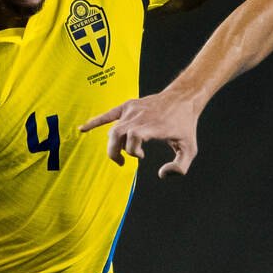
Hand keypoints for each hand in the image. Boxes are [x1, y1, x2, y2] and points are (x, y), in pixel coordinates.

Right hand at [81, 89, 200, 177]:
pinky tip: (82, 129)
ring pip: (113, 129)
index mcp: (153, 126)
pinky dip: (94, 122)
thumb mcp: (190, 148)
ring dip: (114, 145)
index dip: (132, 150)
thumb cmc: (185, 125)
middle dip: (116, 151)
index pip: (133, 137)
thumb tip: (162, 174)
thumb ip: (180, 167)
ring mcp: (132, 110)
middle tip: (122, 161)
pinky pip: (107, 115)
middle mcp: (140, 117)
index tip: (141, 155)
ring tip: (120, 153)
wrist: (182, 98)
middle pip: (117, 135)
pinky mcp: (128, 106)